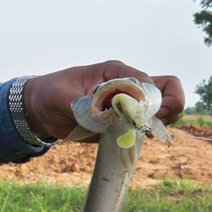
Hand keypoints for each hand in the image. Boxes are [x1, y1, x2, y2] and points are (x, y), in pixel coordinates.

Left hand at [22, 60, 184, 139]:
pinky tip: (137, 139)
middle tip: (151, 123)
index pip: (146, 81)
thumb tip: (101, 115)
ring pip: (164, 108)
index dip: (149, 100)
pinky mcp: (123, 122)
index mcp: (114, 72)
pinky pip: (147, 126)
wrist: (41, 110)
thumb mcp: (59, 96)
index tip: (137, 117)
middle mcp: (126, 86)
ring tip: (144, 132)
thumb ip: (80, 104)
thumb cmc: (49, 94)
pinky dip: (149, 133)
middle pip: (167, 89)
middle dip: (170, 106)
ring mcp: (128, 104)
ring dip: (162, 121)